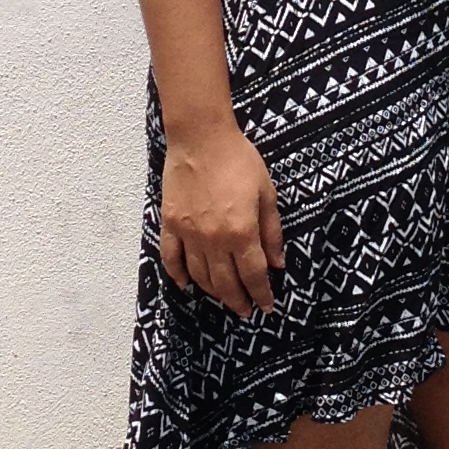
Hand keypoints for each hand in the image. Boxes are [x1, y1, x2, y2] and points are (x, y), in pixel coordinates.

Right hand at [160, 122, 285, 315]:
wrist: (201, 138)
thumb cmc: (239, 160)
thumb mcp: (266, 194)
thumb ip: (272, 232)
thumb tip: (278, 263)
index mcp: (241, 232)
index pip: (253, 275)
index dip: (261, 295)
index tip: (266, 307)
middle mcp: (214, 240)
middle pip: (226, 283)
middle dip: (238, 300)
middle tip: (245, 311)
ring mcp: (189, 234)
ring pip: (200, 276)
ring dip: (213, 292)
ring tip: (223, 298)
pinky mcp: (170, 225)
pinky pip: (172, 258)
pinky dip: (178, 276)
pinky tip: (186, 285)